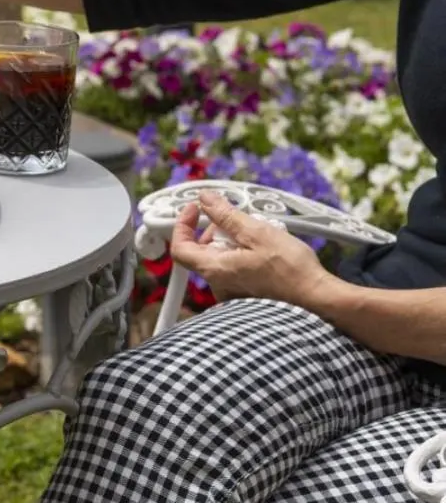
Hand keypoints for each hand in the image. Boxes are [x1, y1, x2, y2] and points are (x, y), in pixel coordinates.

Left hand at [170, 190, 332, 306]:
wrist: (321, 302)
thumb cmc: (293, 272)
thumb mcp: (257, 233)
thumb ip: (226, 215)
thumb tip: (205, 200)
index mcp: (215, 270)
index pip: (181, 247)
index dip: (182, 225)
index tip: (195, 209)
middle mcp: (220, 286)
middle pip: (203, 251)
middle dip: (215, 230)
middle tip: (237, 219)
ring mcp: (234, 294)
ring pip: (222, 260)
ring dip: (234, 242)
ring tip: (260, 233)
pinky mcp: (249, 297)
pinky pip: (237, 271)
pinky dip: (245, 256)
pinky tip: (268, 250)